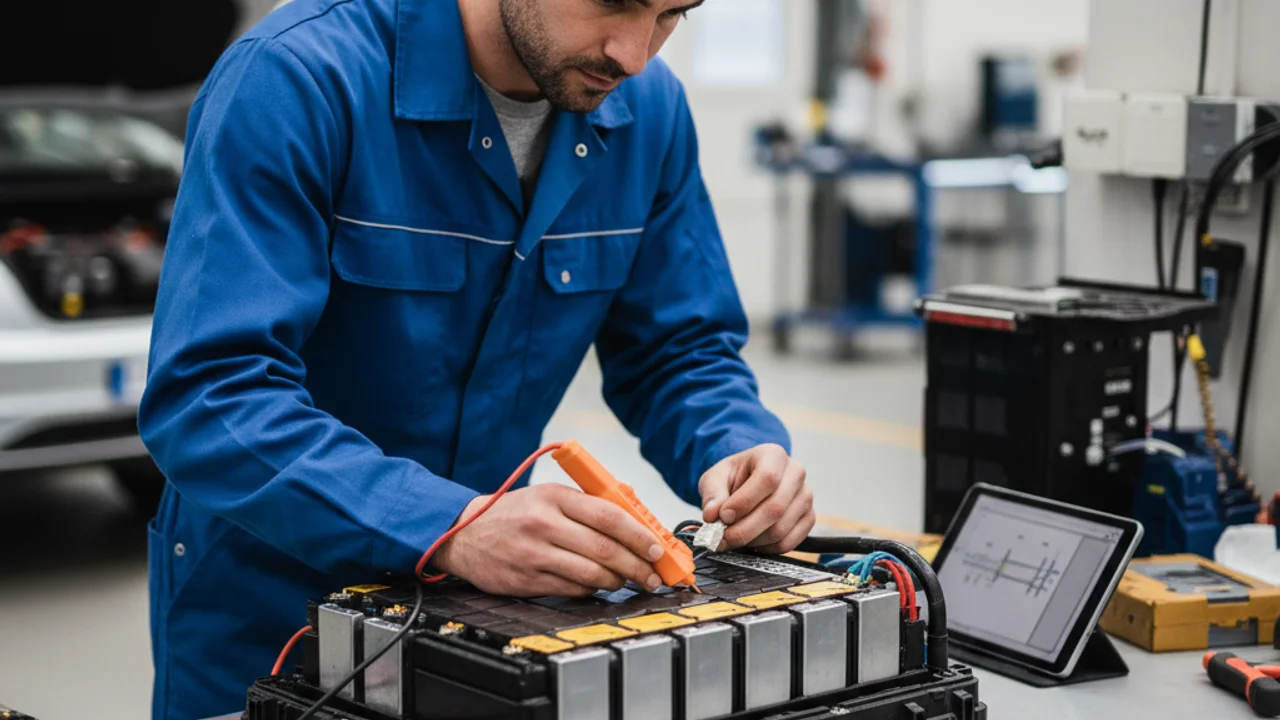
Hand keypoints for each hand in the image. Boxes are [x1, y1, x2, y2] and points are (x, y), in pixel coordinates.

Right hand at [431, 484, 666, 596]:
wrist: (465, 533)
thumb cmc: (515, 512)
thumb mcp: (549, 494)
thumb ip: (589, 502)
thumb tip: (636, 516)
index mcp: (555, 496)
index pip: (609, 515)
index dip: (639, 535)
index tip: (657, 549)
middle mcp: (545, 524)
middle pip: (605, 549)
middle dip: (638, 565)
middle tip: (653, 574)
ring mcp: (535, 554)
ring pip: (591, 574)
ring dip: (617, 581)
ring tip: (628, 580)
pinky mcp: (527, 580)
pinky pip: (572, 589)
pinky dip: (592, 589)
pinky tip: (598, 585)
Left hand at [699, 444, 813, 553]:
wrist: (748, 482)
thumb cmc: (734, 477)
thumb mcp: (715, 478)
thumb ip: (712, 495)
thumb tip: (712, 515)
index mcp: (773, 455)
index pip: (767, 478)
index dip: (744, 502)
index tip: (723, 516)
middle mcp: (795, 473)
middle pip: (775, 508)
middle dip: (744, 529)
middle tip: (722, 538)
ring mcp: (805, 496)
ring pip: (780, 529)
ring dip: (752, 540)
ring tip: (734, 538)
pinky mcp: (808, 518)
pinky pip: (788, 542)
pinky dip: (765, 549)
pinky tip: (751, 542)